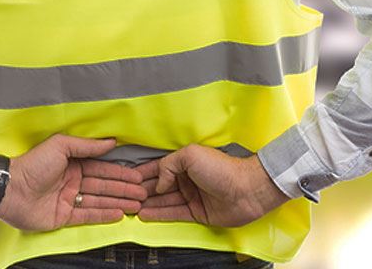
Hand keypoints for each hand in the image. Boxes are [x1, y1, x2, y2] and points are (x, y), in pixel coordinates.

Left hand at [0, 134, 147, 231]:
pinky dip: (104, 215)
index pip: (101, 168)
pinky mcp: (64, 216)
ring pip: (99, 201)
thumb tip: (110, 142)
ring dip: (119, 202)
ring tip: (137, 204)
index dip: (120, 172)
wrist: (10, 189)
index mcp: (72, 164)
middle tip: (143, 192)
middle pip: (104, 186)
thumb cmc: (32, 165)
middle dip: (124, 189)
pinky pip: (88, 215)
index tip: (137, 176)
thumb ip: (86, 146)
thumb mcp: (60, 146)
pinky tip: (119, 214)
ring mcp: (69, 200)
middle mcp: (72, 182)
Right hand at [135, 144, 290, 227]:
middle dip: (141, 190)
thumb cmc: (222, 169)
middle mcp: (186, 179)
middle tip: (124, 195)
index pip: (158, 167)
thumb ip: (169, 165)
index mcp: (185, 162)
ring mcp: (191, 197)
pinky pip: (173, 214)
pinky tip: (144, 215)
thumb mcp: (191, 155)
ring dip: (147, 203)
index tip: (126, 179)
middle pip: (159, 186)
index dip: (142, 173)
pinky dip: (158, 214)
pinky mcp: (196, 213)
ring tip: (130, 207)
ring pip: (164, 201)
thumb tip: (159, 183)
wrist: (247, 190)